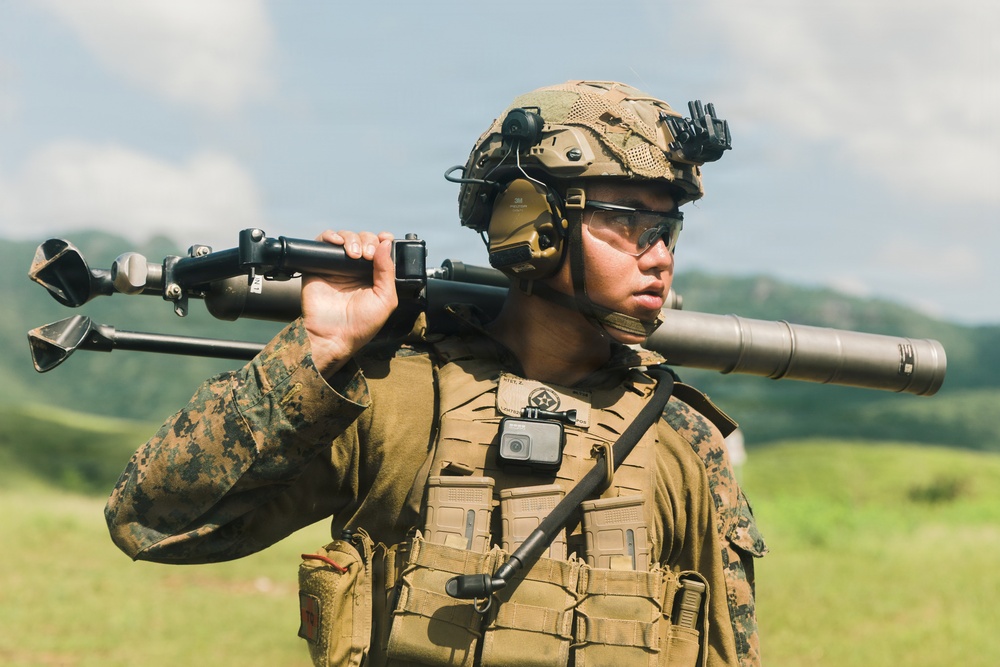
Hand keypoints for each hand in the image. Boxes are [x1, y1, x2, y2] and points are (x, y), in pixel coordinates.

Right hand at [301, 230, 397, 375]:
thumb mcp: (385, 299)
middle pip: (363, 239)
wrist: (332, 336)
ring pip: (345, 237)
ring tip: (354, 254)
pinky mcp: (318, 265)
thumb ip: (388, 271)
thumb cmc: (361, 324)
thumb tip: (386, 243)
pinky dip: (330, 236)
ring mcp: (337, 266)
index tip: (384, 238)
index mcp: (373, 275)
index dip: (382, 239)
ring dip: (352, 239)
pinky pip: (322, 242)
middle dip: (368, 241)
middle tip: (367, 254)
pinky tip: (337, 242)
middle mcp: (356, 268)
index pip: (380, 248)